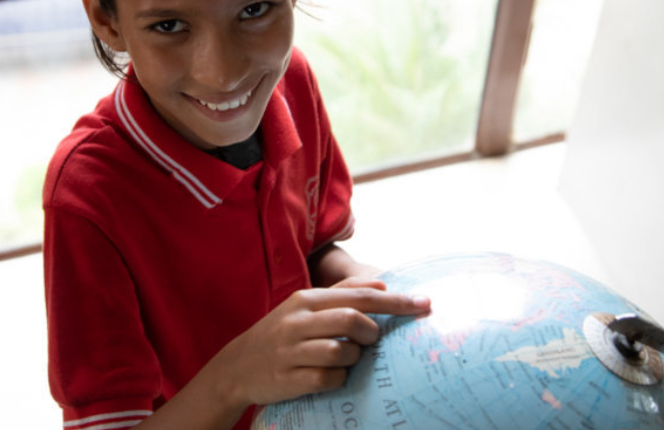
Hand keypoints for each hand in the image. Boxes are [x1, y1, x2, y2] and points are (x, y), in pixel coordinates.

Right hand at [204, 284, 430, 408]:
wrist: (237, 367)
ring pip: (344, 352)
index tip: (426, 305)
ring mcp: (292, 351)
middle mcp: (297, 322)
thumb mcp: (304, 307)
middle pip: (353, 320)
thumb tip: (383, 283)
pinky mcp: (290, 380)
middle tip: (372, 339)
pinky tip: (328, 375)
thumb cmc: (281, 334)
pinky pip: (330, 379)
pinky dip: (338, 378)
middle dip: (373, 332)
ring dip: (354, 358)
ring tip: (344, 357)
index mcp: (305, 300)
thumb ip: (342, 293)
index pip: (359, 295)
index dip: (396, 301)